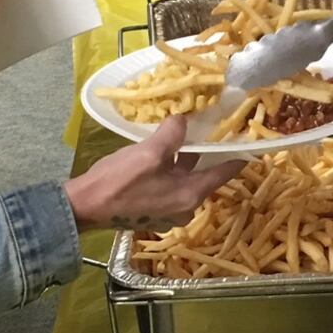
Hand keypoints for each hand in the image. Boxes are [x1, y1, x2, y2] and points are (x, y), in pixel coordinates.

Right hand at [66, 115, 245, 231]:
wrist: (84, 207)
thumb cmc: (120, 181)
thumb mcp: (149, 152)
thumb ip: (171, 135)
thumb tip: (183, 120)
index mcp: (190, 195)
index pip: (225, 172)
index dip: (237, 155)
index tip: (248, 141)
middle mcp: (184, 208)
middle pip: (205, 176)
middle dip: (207, 154)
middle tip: (211, 131)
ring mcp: (168, 212)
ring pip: (186, 180)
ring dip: (186, 161)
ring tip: (185, 137)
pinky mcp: (152, 211)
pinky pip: (170, 187)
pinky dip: (171, 171)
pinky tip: (164, 154)